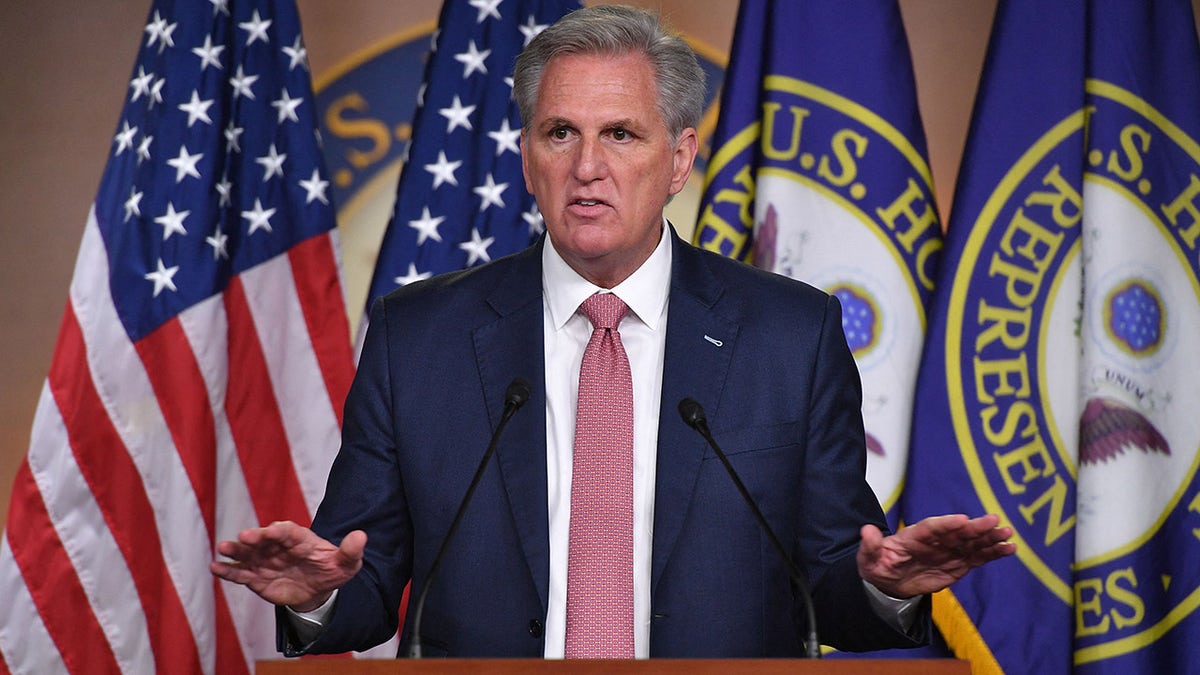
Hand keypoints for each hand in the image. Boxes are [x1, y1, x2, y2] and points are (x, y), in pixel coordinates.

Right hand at [210, 520, 365, 611]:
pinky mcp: (256, 577)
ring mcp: (266, 561)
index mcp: (300, 539)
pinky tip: (215, 567)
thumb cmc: (332, 569)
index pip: (288, 532)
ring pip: (249, 554)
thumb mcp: (347, 563)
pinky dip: (228, 571)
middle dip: (255, 538)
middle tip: (243, 537)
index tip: (271, 530)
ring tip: (223, 549)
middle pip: (265, 540)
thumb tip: (361, 536)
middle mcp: (279, 546)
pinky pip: (241, 574)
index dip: (280, 531)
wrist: (318, 589)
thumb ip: (351, 550)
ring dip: (236, 551)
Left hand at [857, 513, 1015, 598]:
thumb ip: (870, 546)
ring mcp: (949, 550)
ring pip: (972, 542)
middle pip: (957, 532)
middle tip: (994, 521)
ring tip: (1008, 534)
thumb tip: (865, 532)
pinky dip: (994, 553)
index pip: (932, 527)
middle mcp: (936, 540)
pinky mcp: (959, 563)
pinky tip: (1010, 549)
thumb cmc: (878, 564)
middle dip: (975, 527)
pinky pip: (979, 557)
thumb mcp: (869, 558)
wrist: (889, 580)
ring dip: (990, 538)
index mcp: (914, 536)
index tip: (962, 520)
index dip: (946, 524)